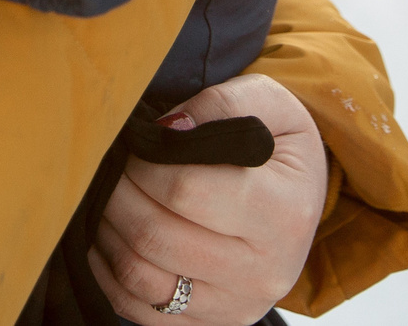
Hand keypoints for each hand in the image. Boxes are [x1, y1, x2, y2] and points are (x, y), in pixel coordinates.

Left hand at [91, 74, 325, 324]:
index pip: (184, 190)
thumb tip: (168, 128)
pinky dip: (109, 273)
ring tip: (109, 199)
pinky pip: (140, 309)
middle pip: (156, 237)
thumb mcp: (269, 103)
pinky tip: (109, 237)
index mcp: (282, 212)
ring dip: (107, 233)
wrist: (300, 199)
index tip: (136, 144)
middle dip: (117, 195)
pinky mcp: (213, 323)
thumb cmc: (277, 145)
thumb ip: (218, 104)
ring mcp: (237, 304)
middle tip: (113, 168)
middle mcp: (264, 270)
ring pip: (141, 277)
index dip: (143, 163)